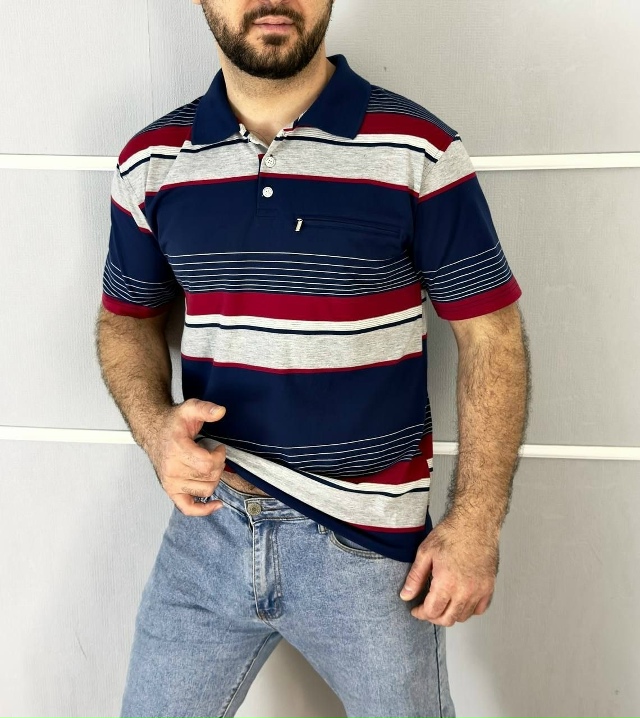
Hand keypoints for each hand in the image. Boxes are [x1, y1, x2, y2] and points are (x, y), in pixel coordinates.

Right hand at [145, 398, 227, 515]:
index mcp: (176, 450)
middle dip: (218, 465)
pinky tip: (216, 504)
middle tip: (214, 455)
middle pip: (209, 477)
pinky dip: (203, 510)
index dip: (219, 456)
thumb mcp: (190, 409)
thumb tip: (220, 412)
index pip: (207, 464)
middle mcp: (172, 470)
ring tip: (209, 466)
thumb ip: (205, 409)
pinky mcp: (172, 491)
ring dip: (214, 479)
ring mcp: (171, 482)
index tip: (218, 448)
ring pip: (205, 490)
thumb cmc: (172, 424)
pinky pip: (188, 508)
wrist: (154, 432)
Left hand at [399, 516, 498, 624]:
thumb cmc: (451, 534)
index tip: (416, 609)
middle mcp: (465, 592)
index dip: (421, 613)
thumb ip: (415, 577)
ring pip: (463, 616)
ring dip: (450, 614)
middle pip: (448, 619)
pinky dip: (468, 610)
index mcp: (447, 583)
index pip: (432, 612)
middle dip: (433, 617)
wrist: (475, 523)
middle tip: (426, 609)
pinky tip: (460, 600)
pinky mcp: (489, 587)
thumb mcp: (425, 552)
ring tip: (442, 604)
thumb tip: (406, 596)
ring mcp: (479, 591)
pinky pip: (479, 609)